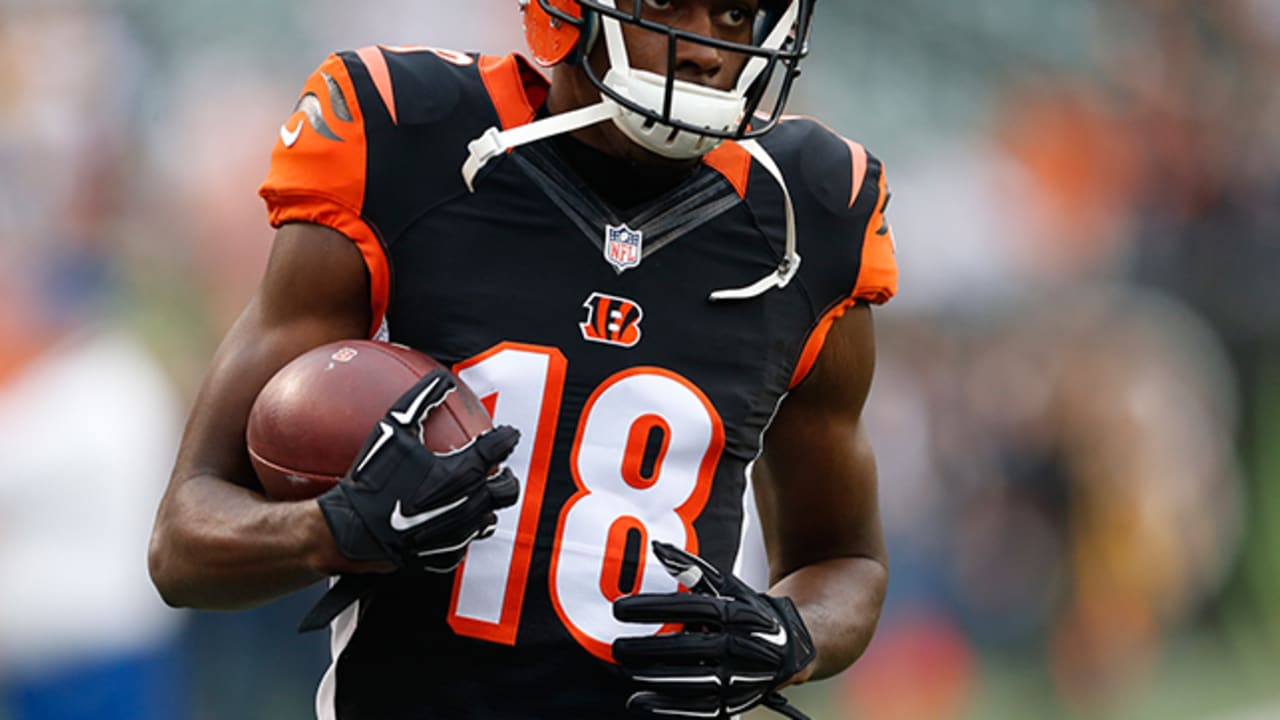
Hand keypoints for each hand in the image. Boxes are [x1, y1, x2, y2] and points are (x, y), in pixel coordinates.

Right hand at [317, 370, 519, 571]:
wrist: (353, 530)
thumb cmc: (373, 478)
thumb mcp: (392, 429)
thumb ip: (420, 399)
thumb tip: (441, 378)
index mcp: (464, 471)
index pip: (500, 449)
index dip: (507, 437)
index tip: (508, 433)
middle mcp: (471, 504)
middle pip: (508, 490)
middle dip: (506, 477)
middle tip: (496, 469)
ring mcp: (461, 533)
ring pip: (490, 519)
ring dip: (485, 505)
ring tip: (473, 494)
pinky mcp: (447, 555)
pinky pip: (466, 542)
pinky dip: (462, 529)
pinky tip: (449, 520)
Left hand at [612, 541, 815, 719]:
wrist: (790, 646)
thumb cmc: (747, 612)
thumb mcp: (724, 586)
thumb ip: (690, 568)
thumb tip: (658, 547)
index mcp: (734, 613)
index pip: (689, 608)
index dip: (653, 608)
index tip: (619, 609)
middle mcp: (739, 645)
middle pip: (689, 649)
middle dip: (649, 649)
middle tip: (617, 648)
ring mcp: (739, 677)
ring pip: (694, 682)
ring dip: (658, 680)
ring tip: (627, 672)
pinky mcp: (735, 701)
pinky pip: (700, 708)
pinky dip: (670, 707)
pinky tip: (642, 701)